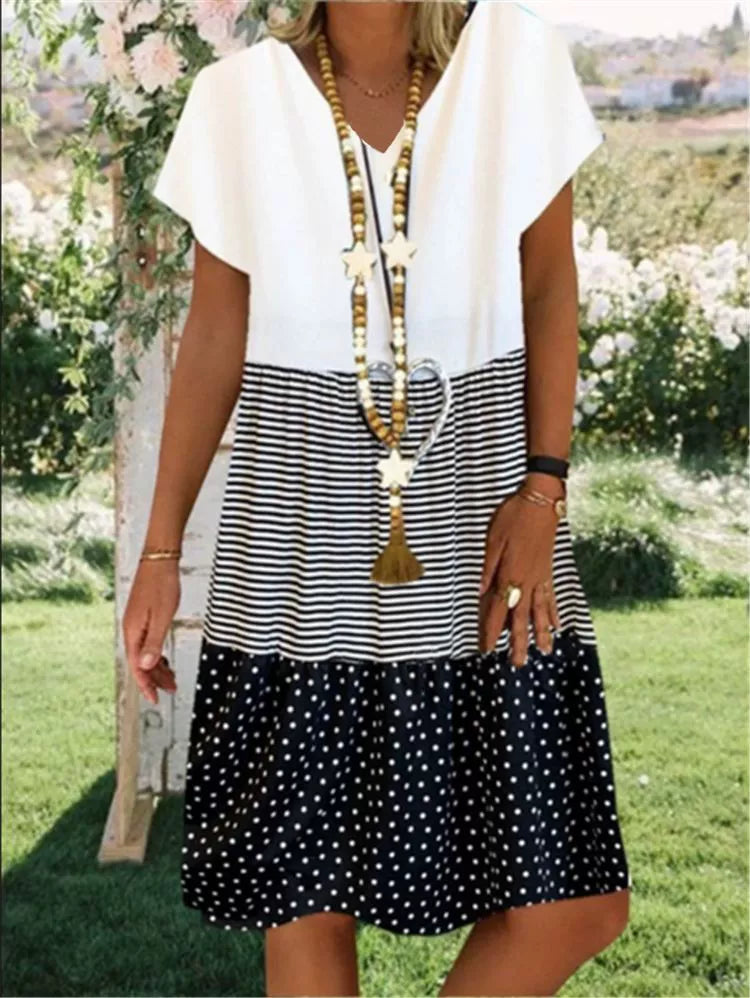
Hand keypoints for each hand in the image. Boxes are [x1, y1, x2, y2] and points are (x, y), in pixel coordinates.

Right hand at [122, 557, 180, 703]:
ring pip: (144, 653)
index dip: (146, 684)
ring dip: (157, 667)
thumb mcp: (162, 617)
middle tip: (171, 689)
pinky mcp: (142, 617)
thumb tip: (145, 666)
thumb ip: (153, 643)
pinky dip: (156, 654)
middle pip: (141, 662)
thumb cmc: (162, 585)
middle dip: (155, 678)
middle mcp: (131, 629)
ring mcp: (136, 623)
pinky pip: (147, 642)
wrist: (159, 560)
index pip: (137, 666)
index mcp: (133, 632)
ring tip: (171, 678)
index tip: (155, 698)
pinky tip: (164, 658)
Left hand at [477, 479, 562, 665]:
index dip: (491, 630)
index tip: (486, 649)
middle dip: (518, 642)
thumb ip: (488, 569)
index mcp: (509, 574)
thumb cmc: (513, 516)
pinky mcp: (549, 570)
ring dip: (541, 633)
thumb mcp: (493, 540)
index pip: (498, 609)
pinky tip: (557, 626)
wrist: (541, 500)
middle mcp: (527, 581)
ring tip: (544, 652)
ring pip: (540, 611)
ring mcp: (541, 577)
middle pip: (521, 617)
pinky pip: (551, 597)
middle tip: (517, 664)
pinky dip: (554, 613)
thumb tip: (481, 594)